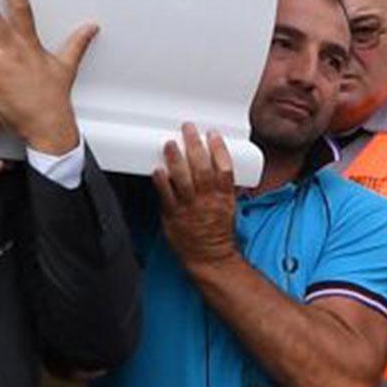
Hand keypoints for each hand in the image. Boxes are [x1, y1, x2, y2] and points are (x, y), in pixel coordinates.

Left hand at [154, 125, 239, 273]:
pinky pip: (167, 197)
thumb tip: (219, 164)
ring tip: (170, 144)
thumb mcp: (230, 205)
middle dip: (195, 145)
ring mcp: (190, 208)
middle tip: (188, 129)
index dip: (219, 149)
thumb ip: (223, 186)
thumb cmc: (219, 231)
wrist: (210, 257)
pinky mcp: (174, 216)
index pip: (225, 168)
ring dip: (176, 159)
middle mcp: (208, 200)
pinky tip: (157, 170)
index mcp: (224, 196)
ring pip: (183, 179)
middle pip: (202, 168)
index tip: (213, 134)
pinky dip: (161, 182)